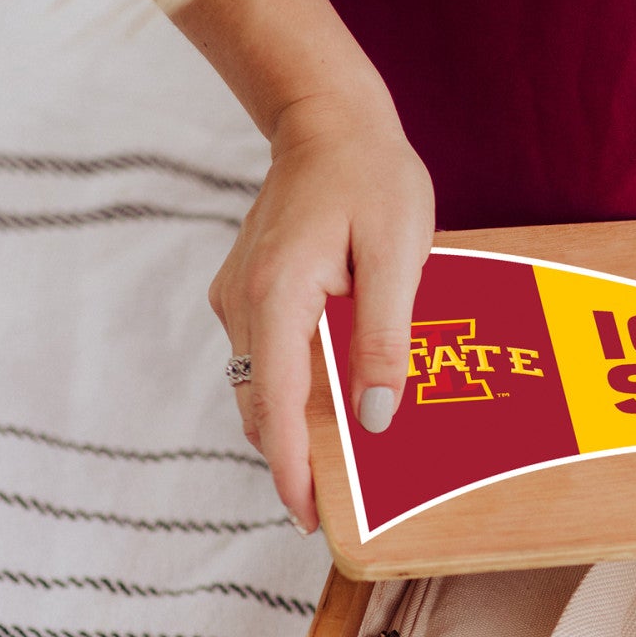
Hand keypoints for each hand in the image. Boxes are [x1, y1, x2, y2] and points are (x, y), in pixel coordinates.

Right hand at [208, 94, 432, 530]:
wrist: (328, 119)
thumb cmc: (371, 177)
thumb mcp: (397, 256)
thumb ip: (385, 337)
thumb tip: (376, 416)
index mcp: (275, 294)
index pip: (276, 404)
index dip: (292, 469)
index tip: (307, 517)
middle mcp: (242, 302)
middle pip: (260, 406)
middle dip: (293, 462)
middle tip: (338, 510)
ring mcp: (239, 298)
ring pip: (260, 387)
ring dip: (293, 430)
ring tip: (342, 471)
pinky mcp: (249, 294)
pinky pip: (268, 360)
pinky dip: (294, 392)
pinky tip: (335, 407)